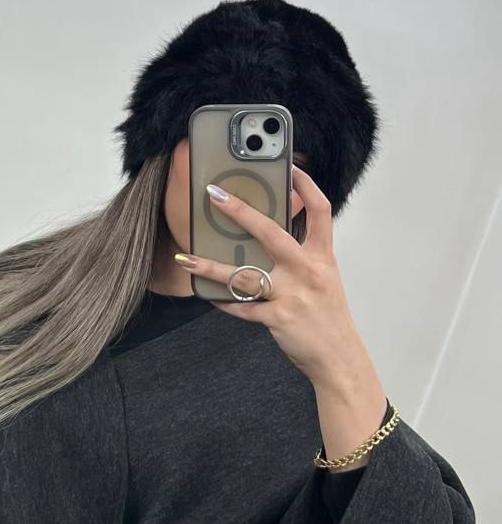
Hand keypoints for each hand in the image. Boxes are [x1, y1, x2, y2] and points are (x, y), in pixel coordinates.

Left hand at [174, 165, 371, 388]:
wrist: (339, 358)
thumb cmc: (328, 318)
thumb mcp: (324, 280)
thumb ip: (304, 257)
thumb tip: (271, 237)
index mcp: (322, 257)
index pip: (320, 210)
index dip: (305, 184)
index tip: (288, 165)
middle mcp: (308, 271)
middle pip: (271, 232)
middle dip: (240, 211)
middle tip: (214, 195)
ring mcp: (292, 295)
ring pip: (244, 275)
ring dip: (209, 267)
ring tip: (185, 258)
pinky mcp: (278, 318)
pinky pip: (242, 308)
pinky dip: (223, 302)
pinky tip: (206, 296)